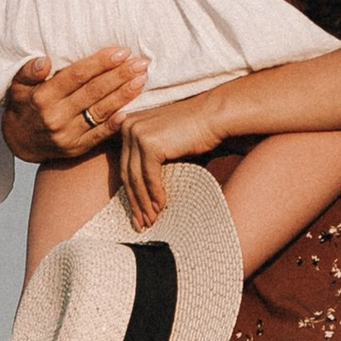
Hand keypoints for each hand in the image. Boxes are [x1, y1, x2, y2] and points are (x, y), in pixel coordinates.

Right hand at [1, 46, 149, 167]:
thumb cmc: (23, 105)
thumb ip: (28, 71)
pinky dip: (114, 124)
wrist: (19, 142)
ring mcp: (67, 135)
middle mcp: (55, 117)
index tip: (121, 51)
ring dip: (123, 95)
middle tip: (141, 63)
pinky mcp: (76, 149)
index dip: (100, 63)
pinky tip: (130, 111)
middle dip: (119, 76)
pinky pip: (98, 136)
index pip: (76, 76)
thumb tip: (45, 61)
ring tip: (142, 80)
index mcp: (42, 98)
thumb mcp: (17, 85)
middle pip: (93, 92)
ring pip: (100, 112)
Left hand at [116, 86, 234, 228]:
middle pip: (127, 173)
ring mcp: (137, 133)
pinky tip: (161, 207)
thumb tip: (145, 195)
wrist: (215, 116)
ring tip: (151, 221)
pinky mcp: (149, 143)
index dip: (130, 192)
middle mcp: (128, 126)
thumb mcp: (166, 147)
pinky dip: (155, 194)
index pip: (125, 166)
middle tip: (140, 224)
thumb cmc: (195, 133)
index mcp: (128, 125)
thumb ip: (151, 164)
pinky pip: (149, 176)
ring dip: (144, 203)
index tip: (136, 214)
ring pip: (136, 178)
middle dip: (135, 202)